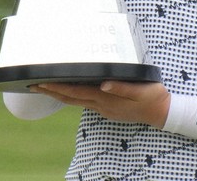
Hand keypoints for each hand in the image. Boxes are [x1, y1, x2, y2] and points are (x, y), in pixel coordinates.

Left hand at [30, 81, 170, 127]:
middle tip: (33, 85)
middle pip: (70, 98)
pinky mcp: (109, 108)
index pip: (76, 93)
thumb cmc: (153, 97)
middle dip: (51, 92)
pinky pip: (86, 101)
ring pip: (76, 101)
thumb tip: (102, 84)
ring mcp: (104, 108)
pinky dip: (73, 96)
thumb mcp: (140, 89)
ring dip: (60, 94)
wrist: (162, 112)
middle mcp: (102, 104)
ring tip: (46, 87)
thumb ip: (121, 87)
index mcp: (106, 98)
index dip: (57, 88)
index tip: (41, 83)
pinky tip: (70, 90)